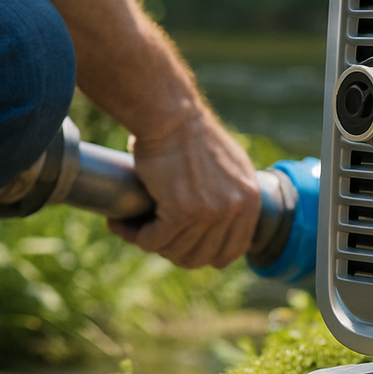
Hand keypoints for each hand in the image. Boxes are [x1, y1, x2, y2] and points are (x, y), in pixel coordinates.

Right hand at [108, 110, 259, 268]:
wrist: (172, 116)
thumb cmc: (191, 134)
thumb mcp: (229, 165)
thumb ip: (232, 194)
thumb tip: (221, 219)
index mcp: (250, 199)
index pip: (232, 250)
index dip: (206, 255)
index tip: (184, 247)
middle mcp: (235, 209)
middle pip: (201, 257)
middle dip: (174, 251)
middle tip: (153, 235)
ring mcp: (211, 213)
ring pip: (175, 251)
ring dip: (151, 242)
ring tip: (133, 227)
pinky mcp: (182, 212)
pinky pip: (154, 241)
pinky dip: (134, 235)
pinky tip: (122, 224)